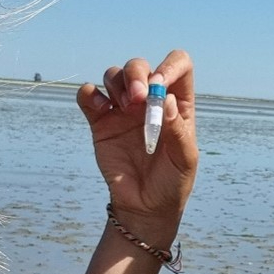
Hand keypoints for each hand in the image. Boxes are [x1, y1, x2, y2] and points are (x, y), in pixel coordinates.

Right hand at [79, 50, 197, 242]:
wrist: (145, 207)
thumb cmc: (172, 182)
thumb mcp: (185, 159)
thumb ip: (178, 130)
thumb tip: (167, 99)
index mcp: (177, 104)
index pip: (178, 65)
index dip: (169, 66)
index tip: (159, 85)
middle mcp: (150, 100)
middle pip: (139, 66)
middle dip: (136, 74)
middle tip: (138, 98)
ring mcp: (123, 109)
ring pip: (114, 75)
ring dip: (116, 83)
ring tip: (122, 108)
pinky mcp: (100, 122)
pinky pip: (89, 95)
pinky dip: (89, 94)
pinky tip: (100, 109)